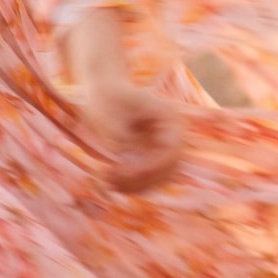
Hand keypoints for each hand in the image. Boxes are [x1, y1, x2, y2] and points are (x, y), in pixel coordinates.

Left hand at [78, 77, 183, 191]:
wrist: (105, 92)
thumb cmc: (107, 97)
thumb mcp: (110, 115)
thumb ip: (121, 139)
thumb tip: (127, 163)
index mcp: (168, 117)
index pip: (172, 149)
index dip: (154, 166)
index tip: (129, 172)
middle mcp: (171, 134)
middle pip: (168, 168)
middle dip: (142, 179)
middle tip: (112, 179)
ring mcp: (162, 147)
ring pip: (159, 177)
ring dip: (136, 185)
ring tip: (108, 182)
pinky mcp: (151, 157)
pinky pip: (149, 177)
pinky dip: (132, 183)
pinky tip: (111, 181)